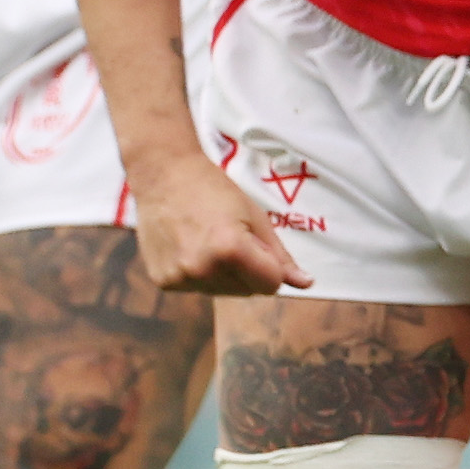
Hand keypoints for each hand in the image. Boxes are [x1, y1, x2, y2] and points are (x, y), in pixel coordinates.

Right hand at [137, 140, 312, 297]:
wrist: (165, 176)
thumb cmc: (216, 191)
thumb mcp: (256, 218)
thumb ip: (280, 256)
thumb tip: (307, 284)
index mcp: (230, 250)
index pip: (270, 285)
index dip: (270, 267)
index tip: (258, 246)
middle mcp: (201, 269)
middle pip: (246, 292)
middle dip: (247, 271)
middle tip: (230, 238)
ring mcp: (178, 278)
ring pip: (222, 292)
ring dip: (223, 275)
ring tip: (208, 241)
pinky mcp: (162, 282)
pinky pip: (196, 289)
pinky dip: (199, 275)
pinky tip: (189, 247)